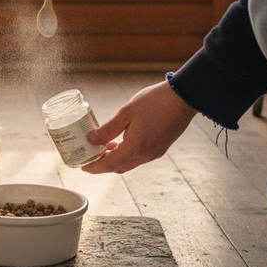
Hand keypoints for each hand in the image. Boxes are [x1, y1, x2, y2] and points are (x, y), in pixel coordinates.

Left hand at [81, 81, 197, 174]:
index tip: (83, 166)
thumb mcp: (126, 113)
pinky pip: (139, 158)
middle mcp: (146, 155)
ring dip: (115, 159)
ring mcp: (155, 153)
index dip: (94, 167)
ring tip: (104, 146)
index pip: (109, 165)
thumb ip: (108, 129)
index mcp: (135, 147)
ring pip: (129, 163)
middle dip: (103, 164)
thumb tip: (91, 140)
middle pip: (119, 167)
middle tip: (91, 155)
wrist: (183, 98)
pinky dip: (126, 154)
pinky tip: (121, 141)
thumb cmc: (155, 102)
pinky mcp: (160, 148)